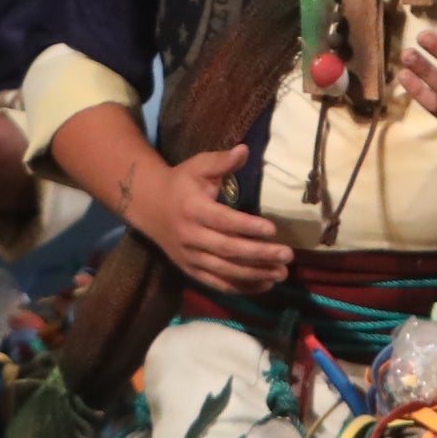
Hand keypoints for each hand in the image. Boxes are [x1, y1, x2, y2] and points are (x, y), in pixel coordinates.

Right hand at [128, 142, 292, 295]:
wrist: (149, 206)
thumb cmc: (181, 183)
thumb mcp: (198, 166)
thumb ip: (222, 160)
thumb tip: (245, 150)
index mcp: (193, 209)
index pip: (223, 221)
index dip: (248, 227)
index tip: (272, 229)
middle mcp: (190, 236)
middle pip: (228, 250)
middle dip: (259, 255)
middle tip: (287, 255)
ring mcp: (189, 257)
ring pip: (225, 271)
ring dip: (255, 274)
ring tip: (281, 273)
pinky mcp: (190, 270)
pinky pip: (217, 283)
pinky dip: (241, 287)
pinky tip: (264, 284)